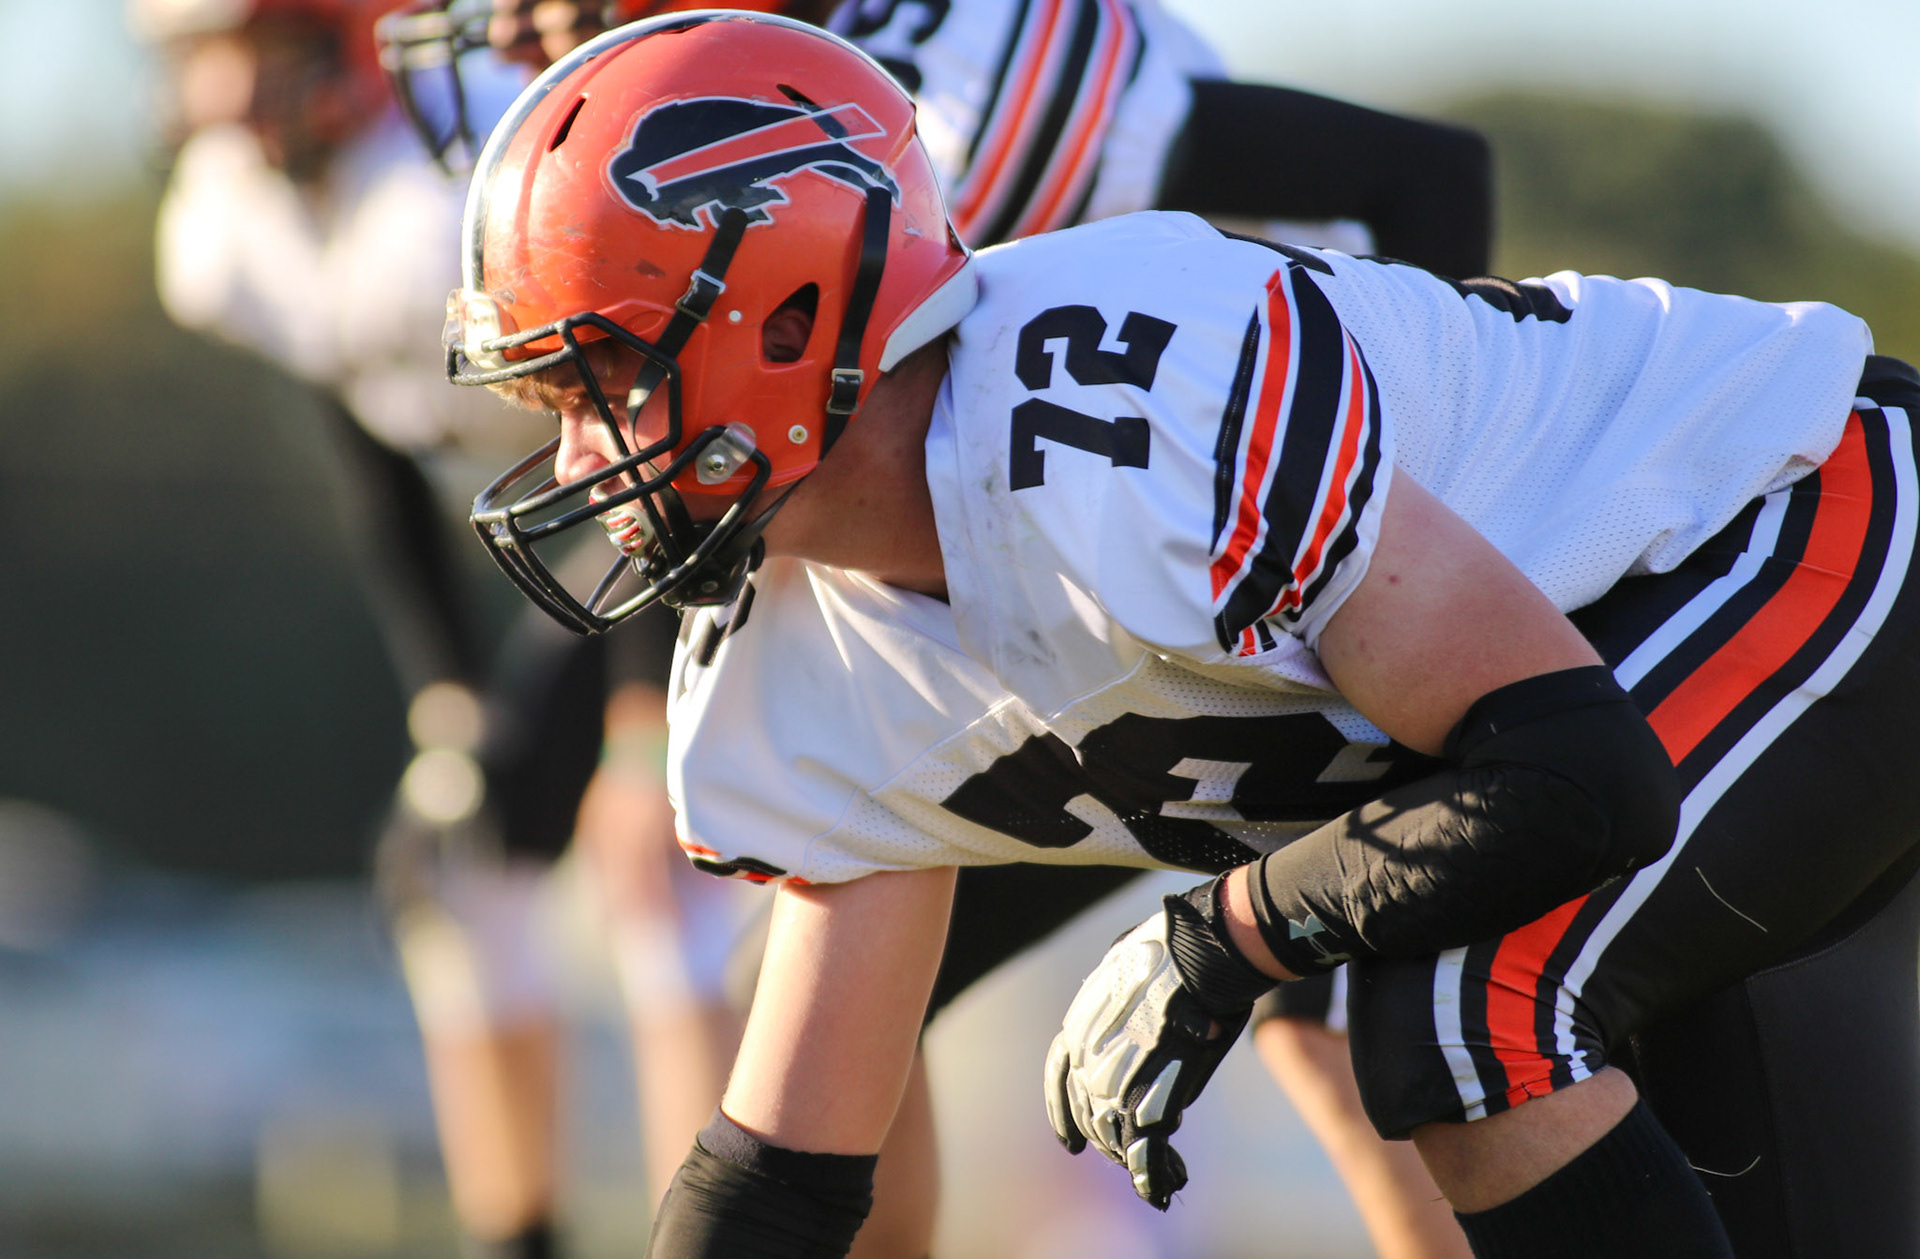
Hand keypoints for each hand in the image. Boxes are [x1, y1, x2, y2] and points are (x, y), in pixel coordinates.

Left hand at [1043, 881, 1275, 1208]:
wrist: (1199, 956)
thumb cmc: (1177, 954)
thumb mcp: (1131, 972)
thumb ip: (1125, 1001)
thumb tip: (1136, 1011)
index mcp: (1079, 1025)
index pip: (1059, 1078)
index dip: (1063, 1114)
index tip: (1069, 1143)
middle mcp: (1086, 1058)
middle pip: (1090, 1114)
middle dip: (1111, 1141)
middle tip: (1135, 1159)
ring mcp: (1112, 1082)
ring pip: (1115, 1137)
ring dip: (1136, 1161)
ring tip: (1165, 1177)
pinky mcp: (1147, 1100)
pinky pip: (1143, 1151)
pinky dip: (1153, 1175)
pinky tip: (1165, 1189)